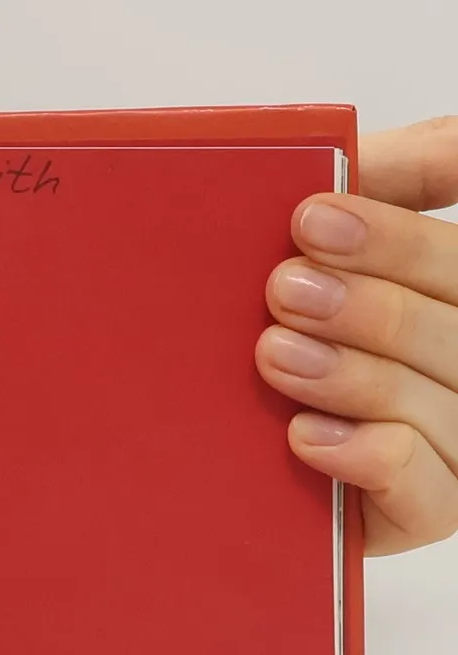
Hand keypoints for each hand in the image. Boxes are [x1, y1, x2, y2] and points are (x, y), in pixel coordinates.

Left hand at [259, 116, 457, 555]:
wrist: (219, 462)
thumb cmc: (286, 337)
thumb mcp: (328, 250)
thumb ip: (387, 182)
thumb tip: (413, 147)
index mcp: (455, 293)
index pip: (457, 257)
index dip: (394, 236)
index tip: (310, 217)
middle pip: (454, 322)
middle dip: (366, 302)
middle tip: (281, 289)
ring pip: (437, 400)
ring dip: (350, 374)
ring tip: (274, 356)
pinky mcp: (432, 508)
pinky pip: (423, 485)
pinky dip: (364, 455)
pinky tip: (304, 436)